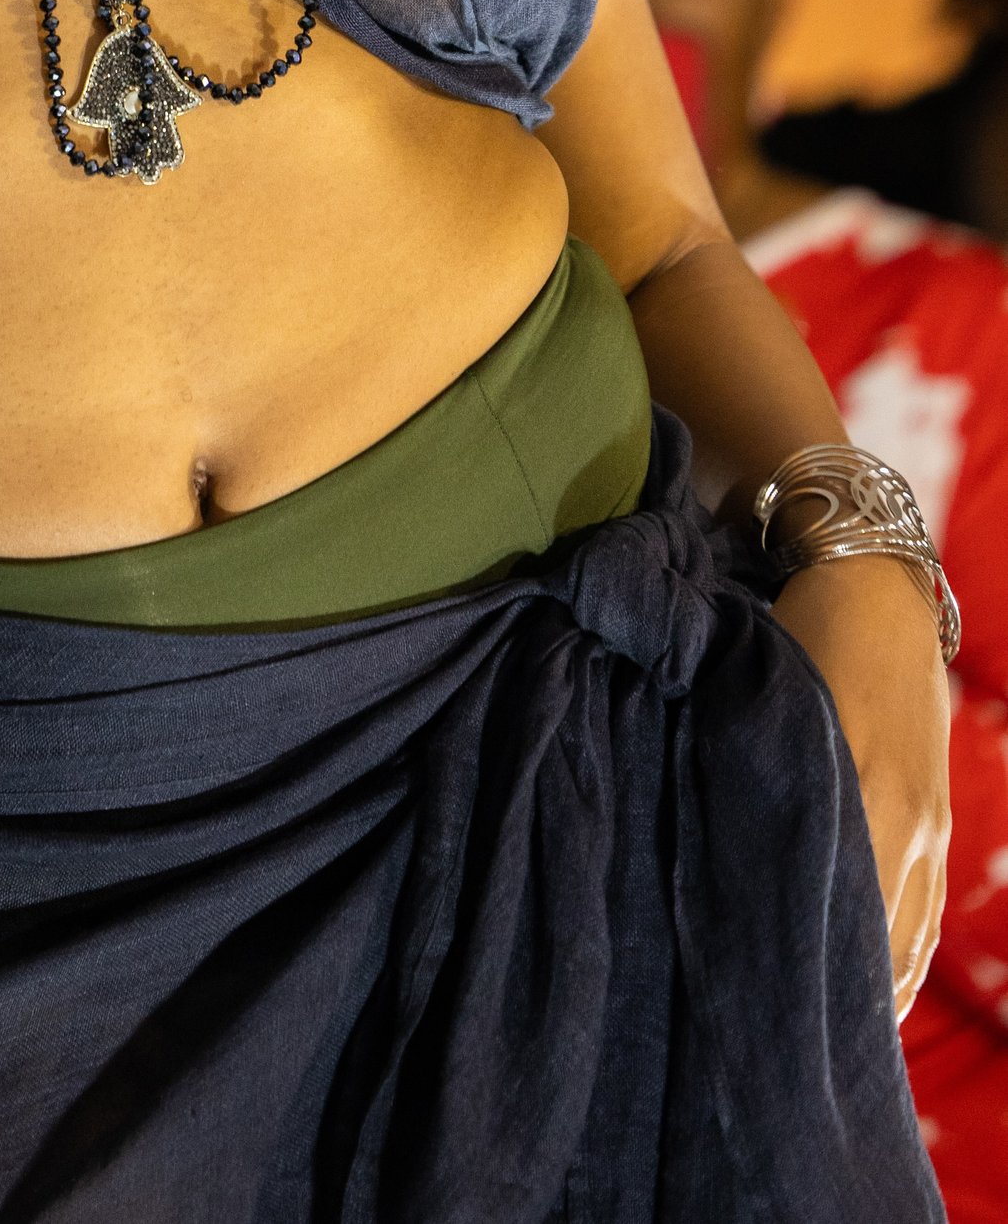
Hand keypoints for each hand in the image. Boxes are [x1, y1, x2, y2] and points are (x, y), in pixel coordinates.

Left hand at [776, 553, 950, 1016]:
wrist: (872, 577)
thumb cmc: (796, 628)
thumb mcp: (763, 699)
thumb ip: (742, 771)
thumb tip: (701, 841)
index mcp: (855, 794)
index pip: (830, 912)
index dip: (792, 968)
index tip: (753, 1019)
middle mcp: (901, 822)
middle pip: (874, 943)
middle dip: (836, 1006)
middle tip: (785, 1060)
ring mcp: (927, 824)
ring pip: (905, 940)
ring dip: (873, 996)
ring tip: (831, 1057)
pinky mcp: (936, 818)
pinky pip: (923, 915)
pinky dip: (901, 962)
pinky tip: (877, 1003)